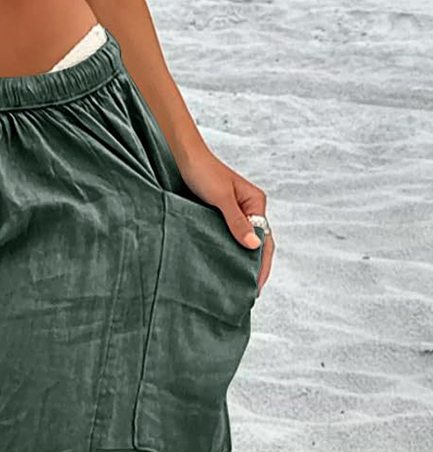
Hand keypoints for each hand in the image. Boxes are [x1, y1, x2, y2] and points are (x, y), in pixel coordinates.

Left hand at [176, 144, 274, 295]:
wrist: (185, 157)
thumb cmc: (204, 173)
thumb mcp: (221, 199)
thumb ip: (237, 222)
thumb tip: (255, 246)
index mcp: (256, 203)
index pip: (266, 240)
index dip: (262, 266)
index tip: (255, 288)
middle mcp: (250, 208)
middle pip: (258, 243)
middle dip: (255, 268)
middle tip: (247, 294)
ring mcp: (236, 211)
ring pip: (244, 241)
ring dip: (243, 262)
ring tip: (237, 286)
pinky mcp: (221, 214)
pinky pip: (230, 237)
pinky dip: (230, 252)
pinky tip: (224, 266)